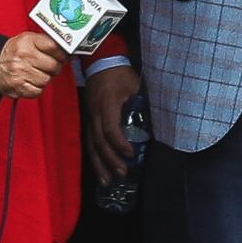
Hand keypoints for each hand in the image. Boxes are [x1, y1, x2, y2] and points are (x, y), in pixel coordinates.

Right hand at [0, 29, 66, 101]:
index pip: (54, 47)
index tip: (64, 56)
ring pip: (47, 80)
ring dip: (44, 78)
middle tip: (48, 66)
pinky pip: (38, 91)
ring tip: (36, 73)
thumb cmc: (14, 53)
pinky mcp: (19, 87)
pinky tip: (31, 81)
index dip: (62, 53)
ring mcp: (20, 73)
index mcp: (27, 41)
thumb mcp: (27, 40)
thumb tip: (68, 49)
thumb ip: (46, 42)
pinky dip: (37, 88)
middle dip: (54, 67)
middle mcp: (23, 56)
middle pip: (53, 65)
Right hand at [81, 58, 145, 184]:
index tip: (131, 154)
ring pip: (91, 145)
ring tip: (107, 181)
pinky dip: (94, 157)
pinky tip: (100, 170)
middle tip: (122, 173)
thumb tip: (153, 125)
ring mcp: (89, 117)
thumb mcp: (134, 86)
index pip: (110, 129)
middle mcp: (94, 113)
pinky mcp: (88, 120)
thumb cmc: (120, 74)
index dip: (120, 144)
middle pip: (99, 142)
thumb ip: (140, 104)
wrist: (100, 61)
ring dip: (99, 164)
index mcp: (107, 104)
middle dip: (110, 160)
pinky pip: (89, 142)